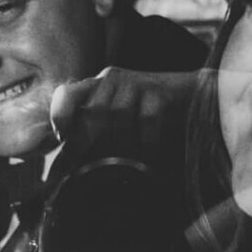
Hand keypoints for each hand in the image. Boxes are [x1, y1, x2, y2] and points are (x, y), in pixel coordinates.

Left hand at [49, 66, 198, 161]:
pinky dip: (145, 144)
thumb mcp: (116, 117)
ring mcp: (137, 84)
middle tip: (78, 172)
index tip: (60, 138)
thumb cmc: (147, 113)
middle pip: (93, 113)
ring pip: (118, 118)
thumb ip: (93, 132)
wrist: (191, 96)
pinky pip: (146, 122)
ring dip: (119, 147)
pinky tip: (148, 159)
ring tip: (121, 168)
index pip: (68, 94)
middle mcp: (112, 80)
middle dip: (85, 145)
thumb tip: (67, 168)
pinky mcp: (159, 93)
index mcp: (96, 85)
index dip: (60, 115)